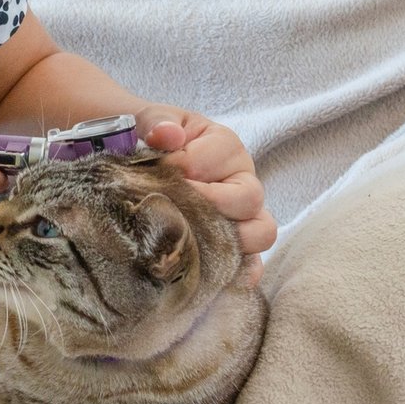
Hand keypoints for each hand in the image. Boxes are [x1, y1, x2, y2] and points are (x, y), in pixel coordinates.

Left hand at [137, 105, 276, 260]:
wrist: (143, 158)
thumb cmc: (153, 139)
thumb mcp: (152, 120)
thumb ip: (158, 121)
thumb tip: (166, 136)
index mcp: (226, 146)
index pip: (211, 161)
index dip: (180, 170)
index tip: (155, 173)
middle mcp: (242, 179)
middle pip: (249, 198)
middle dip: (208, 205)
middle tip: (173, 208)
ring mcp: (243, 214)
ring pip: (261, 232)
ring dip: (231, 241)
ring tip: (194, 241)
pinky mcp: (235, 243)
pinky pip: (251, 263)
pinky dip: (241, 273)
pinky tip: (219, 284)